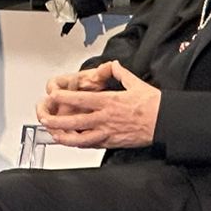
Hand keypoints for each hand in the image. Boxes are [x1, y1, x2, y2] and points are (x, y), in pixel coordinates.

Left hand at [39, 61, 160, 149]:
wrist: (166, 122)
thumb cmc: (153, 104)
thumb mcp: (135, 83)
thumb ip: (120, 73)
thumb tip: (114, 65)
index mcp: (109, 101)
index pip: (80, 99)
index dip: (64, 98)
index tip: (52, 96)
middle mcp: (105, 118)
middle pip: (76, 121)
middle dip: (57, 120)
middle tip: (45, 118)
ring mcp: (108, 132)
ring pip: (81, 137)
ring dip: (65, 136)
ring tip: (53, 134)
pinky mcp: (114, 143)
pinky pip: (93, 145)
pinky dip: (80, 145)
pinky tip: (73, 143)